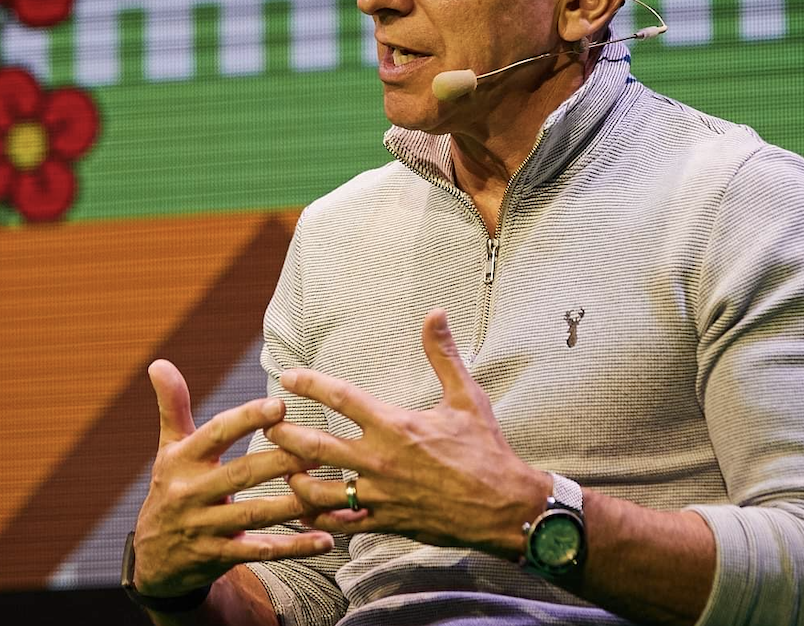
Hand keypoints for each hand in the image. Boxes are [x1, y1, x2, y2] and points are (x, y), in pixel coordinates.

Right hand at [132, 360, 333, 597]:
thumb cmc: (172, 487)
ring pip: (253, 514)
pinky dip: (294, 547)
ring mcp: (204, 528)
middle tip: (319, 446)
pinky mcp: (218, 557)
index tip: (280, 404)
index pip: (216, 434)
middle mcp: (190, 493)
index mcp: (182, 460)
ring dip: (293, 503)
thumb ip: (173, 405)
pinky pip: (260, 551)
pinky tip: (326, 539)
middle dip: (280, 460)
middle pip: (241, 474)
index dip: (247, 419)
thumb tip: (158, 362)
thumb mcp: (169, 447)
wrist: (152, 559)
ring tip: (327, 488)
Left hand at [265, 310, 550, 556]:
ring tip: (280, 467)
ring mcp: (379, 495)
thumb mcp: (466, 396)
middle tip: (266, 422)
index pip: (341, 398)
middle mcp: (379, 460)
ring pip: (318, 491)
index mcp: (395, 425)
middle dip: (284, 432)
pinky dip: (318, 518)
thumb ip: (443, 354)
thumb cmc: (485, 449)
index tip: (289, 376)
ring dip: (294, 478)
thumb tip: (435, 313)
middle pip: (314, 445)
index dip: (311, 383)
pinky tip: (305, 511)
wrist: (503, 507)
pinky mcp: (385, 522)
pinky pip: (340, 524)